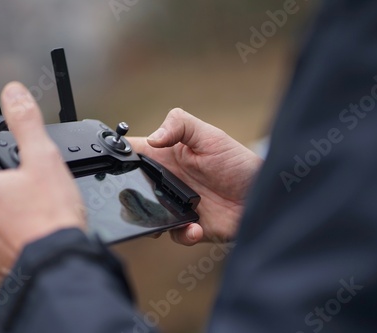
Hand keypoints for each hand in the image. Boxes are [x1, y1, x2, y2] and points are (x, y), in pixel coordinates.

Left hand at [0, 82, 85, 278]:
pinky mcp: (1, 265)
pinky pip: (3, 245)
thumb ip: (26, 123)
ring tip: (37, 209)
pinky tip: (38, 234)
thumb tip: (13, 92)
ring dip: (7, 212)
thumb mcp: (43, 159)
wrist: (59, 264)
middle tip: (27, 183)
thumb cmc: (51, 215)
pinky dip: (16, 237)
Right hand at [128, 108, 261, 245]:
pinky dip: (183, 233)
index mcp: (166, 156)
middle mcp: (166, 182)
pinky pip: (175, 233)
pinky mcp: (189, 225)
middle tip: (133, 198)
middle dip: (128, 195)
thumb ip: (180, 125)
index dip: (118, 158)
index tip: (112, 165)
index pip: (133, 154)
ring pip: (148, 215)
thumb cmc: (237, 161)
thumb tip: (152, 139)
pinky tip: (195, 226)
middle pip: (133, 189)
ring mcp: (176, 205)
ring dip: (151, 219)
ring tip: (165, 218)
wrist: (263, 193)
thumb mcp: (210, 135)